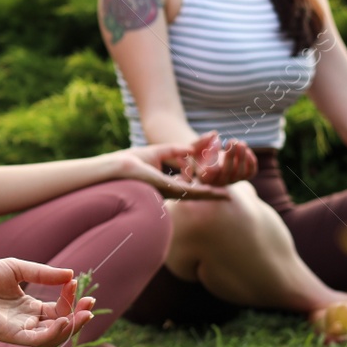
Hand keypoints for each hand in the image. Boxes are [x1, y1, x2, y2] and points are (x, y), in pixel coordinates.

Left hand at [0, 259, 92, 346]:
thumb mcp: (17, 269)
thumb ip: (43, 274)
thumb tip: (71, 274)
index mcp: (28, 308)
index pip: (58, 309)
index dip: (70, 299)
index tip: (75, 282)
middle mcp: (26, 322)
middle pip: (60, 326)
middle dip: (78, 317)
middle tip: (90, 305)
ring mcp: (18, 330)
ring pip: (52, 337)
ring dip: (70, 328)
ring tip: (82, 314)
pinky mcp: (9, 335)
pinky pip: (36, 341)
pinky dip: (53, 333)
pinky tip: (63, 320)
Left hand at [110, 145, 231, 198]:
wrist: (117, 167)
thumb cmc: (131, 161)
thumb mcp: (157, 153)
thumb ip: (174, 150)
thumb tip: (190, 149)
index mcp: (166, 184)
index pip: (189, 184)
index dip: (203, 184)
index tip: (216, 185)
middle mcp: (169, 191)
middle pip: (196, 191)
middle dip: (212, 193)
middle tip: (229, 197)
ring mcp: (170, 191)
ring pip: (197, 194)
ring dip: (213, 194)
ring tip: (228, 197)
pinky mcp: (169, 189)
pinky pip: (192, 191)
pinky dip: (207, 192)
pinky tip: (218, 194)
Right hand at [179, 131, 256, 185]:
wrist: (211, 163)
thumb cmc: (201, 155)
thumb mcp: (195, 148)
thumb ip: (200, 141)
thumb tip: (214, 134)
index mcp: (205, 177)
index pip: (211, 169)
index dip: (214, 154)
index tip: (216, 140)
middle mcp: (219, 182)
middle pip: (227, 171)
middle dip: (230, 155)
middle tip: (232, 141)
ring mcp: (232, 180)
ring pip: (240, 172)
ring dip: (242, 156)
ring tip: (241, 143)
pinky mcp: (243, 177)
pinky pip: (250, 172)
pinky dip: (251, 162)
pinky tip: (247, 150)